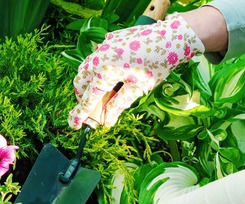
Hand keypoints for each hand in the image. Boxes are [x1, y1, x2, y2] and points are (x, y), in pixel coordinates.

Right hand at [68, 13, 203, 128]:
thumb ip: (118, 104)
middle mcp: (99, 58)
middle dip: (82, 96)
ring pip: (85, 68)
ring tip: (100, 92)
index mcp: (105, 73)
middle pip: (80, 82)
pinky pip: (95, 57)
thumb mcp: (138, 89)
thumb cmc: (156, 65)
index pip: (88, 98)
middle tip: (91, 108)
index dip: (80, 113)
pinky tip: (110, 73)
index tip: (74, 125)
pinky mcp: (109, 40)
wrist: (170, 37)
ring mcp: (102, 47)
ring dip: (88, 82)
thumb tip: (107, 122)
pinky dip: (96, 69)